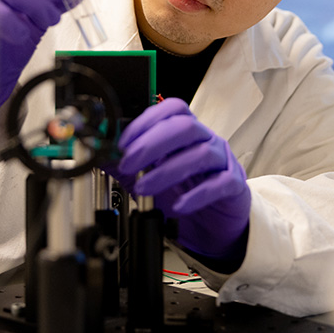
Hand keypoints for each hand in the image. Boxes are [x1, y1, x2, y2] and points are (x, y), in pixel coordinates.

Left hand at [107, 98, 250, 263]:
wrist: (212, 222)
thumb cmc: (183, 192)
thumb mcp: (148, 176)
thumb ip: (126, 164)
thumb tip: (100, 153)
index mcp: (187, 131)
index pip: (172, 110)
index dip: (146, 121)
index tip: (123, 142)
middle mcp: (206, 140)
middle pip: (185, 126)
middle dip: (152, 143)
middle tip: (128, 163)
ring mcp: (222, 161)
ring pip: (200, 154)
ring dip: (166, 171)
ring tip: (143, 187)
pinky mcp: (233, 185)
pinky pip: (218, 184)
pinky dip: (195, 195)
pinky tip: (177, 206)